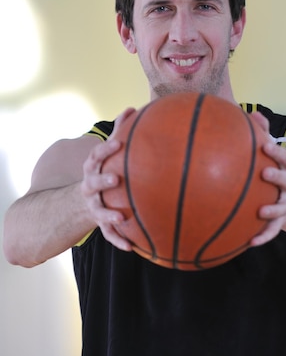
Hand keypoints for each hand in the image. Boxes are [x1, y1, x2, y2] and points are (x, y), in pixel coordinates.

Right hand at [80, 107, 136, 250]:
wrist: (84, 201)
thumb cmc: (103, 170)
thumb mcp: (108, 153)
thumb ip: (120, 131)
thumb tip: (132, 107)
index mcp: (93, 168)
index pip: (96, 156)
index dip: (106, 149)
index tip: (119, 142)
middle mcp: (90, 187)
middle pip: (92, 183)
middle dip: (102, 181)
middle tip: (116, 179)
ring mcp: (94, 206)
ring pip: (98, 211)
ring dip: (108, 214)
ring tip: (121, 217)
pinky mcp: (100, 223)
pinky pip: (109, 233)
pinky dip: (118, 240)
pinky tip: (132, 247)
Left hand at [249, 112, 285, 246]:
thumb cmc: (274, 173)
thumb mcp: (271, 156)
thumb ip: (262, 134)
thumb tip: (253, 112)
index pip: (284, 158)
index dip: (276, 151)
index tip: (264, 145)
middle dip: (278, 176)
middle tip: (265, 173)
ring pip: (283, 208)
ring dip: (273, 209)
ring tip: (260, 211)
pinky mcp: (280, 222)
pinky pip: (272, 231)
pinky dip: (263, 236)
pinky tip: (249, 243)